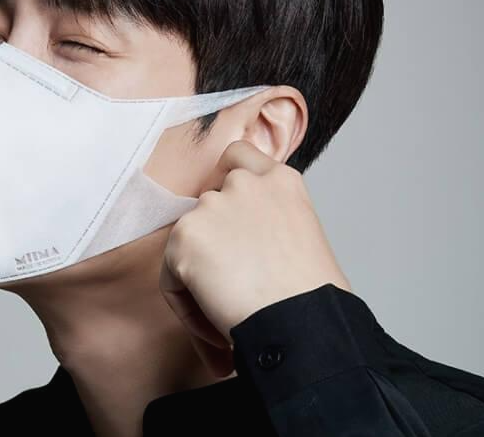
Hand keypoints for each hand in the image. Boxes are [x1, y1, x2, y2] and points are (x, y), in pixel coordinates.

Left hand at [159, 139, 350, 376]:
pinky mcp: (185, 236)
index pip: (237, 156)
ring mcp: (212, 205)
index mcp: (280, 180)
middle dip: (213, 244)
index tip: (225, 215)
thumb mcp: (302, 236)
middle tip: (234, 284)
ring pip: (188, 243)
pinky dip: (186, 305)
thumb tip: (240, 239)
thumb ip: (268, 220)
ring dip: (200, 275)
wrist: (303, 325)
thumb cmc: (312, 298)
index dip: (223, 180)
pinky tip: (215, 326)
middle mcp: (244, 183)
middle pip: (206, 206)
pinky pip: (171, 277)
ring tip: (229, 311)